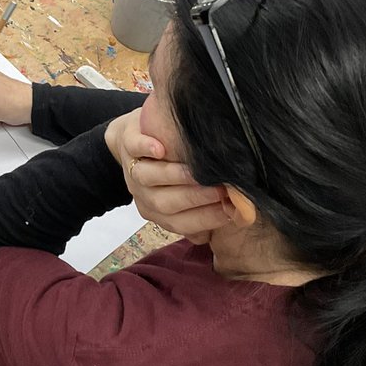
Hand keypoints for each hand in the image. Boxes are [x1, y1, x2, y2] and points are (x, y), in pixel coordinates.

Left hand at [105, 110, 222, 243]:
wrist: (131, 142)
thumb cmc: (167, 167)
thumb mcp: (181, 192)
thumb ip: (202, 208)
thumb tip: (237, 216)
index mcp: (158, 212)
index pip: (182, 223)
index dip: (207, 218)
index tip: (233, 211)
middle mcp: (144, 195)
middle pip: (166, 204)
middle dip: (196, 198)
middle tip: (222, 189)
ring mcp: (133, 170)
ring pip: (149, 178)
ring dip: (174, 176)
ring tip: (198, 172)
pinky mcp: (128, 144)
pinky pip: (134, 148)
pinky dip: (145, 148)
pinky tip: (160, 149)